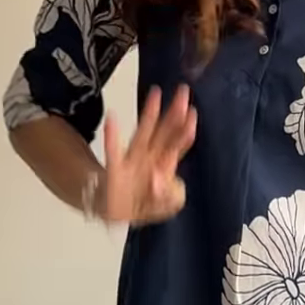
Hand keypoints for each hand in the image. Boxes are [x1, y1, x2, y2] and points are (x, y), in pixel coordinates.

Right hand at [95, 86, 196, 225]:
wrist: (117, 214)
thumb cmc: (145, 202)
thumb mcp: (168, 204)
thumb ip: (172, 196)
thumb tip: (159, 181)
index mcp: (165, 163)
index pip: (178, 144)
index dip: (186, 129)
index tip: (192, 112)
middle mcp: (151, 156)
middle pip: (165, 131)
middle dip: (175, 112)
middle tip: (183, 91)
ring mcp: (133, 160)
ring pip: (143, 133)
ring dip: (149, 114)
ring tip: (155, 94)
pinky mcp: (115, 169)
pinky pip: (113, 151)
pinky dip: (111, 136)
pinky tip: (111, 119)